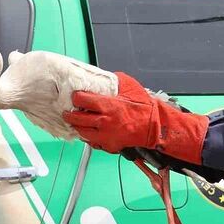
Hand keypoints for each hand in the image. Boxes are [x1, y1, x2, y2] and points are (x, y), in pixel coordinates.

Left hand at [63, 72, 209, 163]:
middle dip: (70, 114)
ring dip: (78, 127)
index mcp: (107, 106)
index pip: (81, 100)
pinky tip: (91, 132)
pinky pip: (93, 143)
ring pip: (81, 133)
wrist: (154, 126)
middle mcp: (103, 122)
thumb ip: (115, 81)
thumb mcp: (130, 86)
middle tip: (68, 112)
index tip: (75, 97)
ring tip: (78, 122)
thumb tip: (105, 78)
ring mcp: (105, 136)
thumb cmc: (144, 107)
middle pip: (76, 119)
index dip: (76, 97)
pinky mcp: (109, 145)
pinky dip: (90, 138)